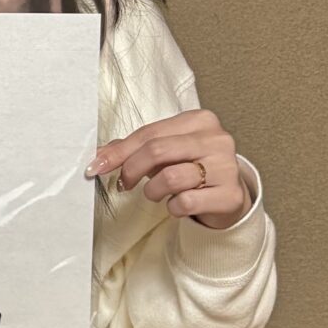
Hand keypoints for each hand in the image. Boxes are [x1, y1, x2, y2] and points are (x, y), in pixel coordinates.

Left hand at [86, 107, 248, 229]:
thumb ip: (134, 148)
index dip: (119, 151)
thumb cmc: (191, 167)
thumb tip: (98, 155)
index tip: (97, 166)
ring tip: (156, 193)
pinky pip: (186, 201)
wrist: (227, 196)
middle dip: (132, 169)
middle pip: (157, 150)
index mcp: (199, 120)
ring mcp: (226, 167)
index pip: (149, 133)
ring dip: (153, 190)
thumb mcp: (166, 151)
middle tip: (124, 183)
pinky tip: (177, 204)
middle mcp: (216, 139)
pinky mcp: (230, 195)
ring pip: (170, 177)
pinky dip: (173, 207)